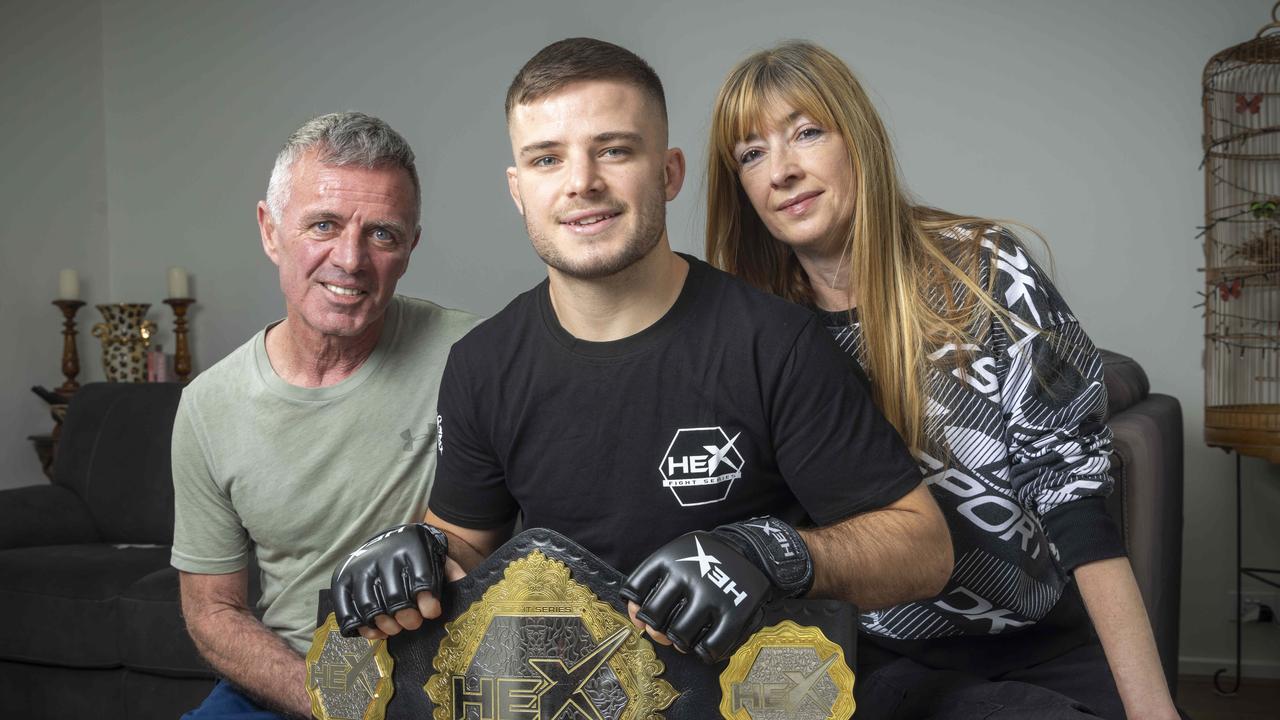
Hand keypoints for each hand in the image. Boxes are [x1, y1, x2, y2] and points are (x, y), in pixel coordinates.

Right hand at [330, 523, 452, 638]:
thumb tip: (467, 590)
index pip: (421, 580)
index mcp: (412, 546)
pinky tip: (376, 631)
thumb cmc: (420, 557)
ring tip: (396, 628)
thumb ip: (453, 574)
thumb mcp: (439, 558)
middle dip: (408, 618)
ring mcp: (360, 566)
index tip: (432, 613)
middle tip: (413, 623)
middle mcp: (383, 553)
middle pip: (395, 598)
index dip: (428, 603)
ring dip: (386, 625)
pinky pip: (347, 610)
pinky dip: (362, 627)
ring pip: (371, 608)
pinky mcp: (342, 578)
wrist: (393, 539)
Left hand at [620, 531, 769, 663]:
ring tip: (686, 637)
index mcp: (668, 559)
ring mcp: (711, 594)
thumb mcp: (675, 556)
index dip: (635, 610)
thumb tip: (637, 619)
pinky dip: (704, 652)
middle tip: (667, 630)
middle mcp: (687, 575)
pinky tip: (705, 644)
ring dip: (679, 642)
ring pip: (678, 636)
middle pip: (653, 618)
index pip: (634, 591)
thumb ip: (651, 583)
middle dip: (656, 630)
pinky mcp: (734, 611)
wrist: (749, 550)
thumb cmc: (703, 560)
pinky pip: (709, 646)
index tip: (643, 617)